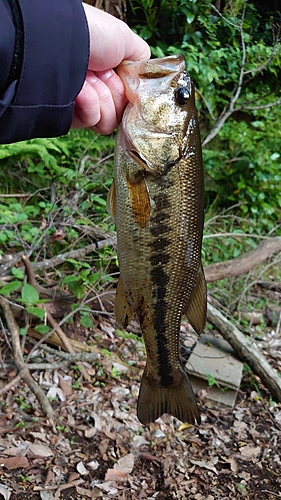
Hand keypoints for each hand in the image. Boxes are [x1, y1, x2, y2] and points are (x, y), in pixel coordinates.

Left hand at [72, 5, 149, 133]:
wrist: (58, 45)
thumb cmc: (90, 35)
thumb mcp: (125, 39)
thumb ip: (140, 61)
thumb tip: (145, 81)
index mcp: (107, 69)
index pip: (129, 94)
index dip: (130, 91)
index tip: (128, 82)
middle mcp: (94, 86)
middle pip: (121, 110)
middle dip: (116, 95)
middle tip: (104, 76)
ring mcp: (82, 103)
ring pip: (109, 120)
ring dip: (103, 100)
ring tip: (88, 82)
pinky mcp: (70, 116)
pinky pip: (93, 122)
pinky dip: (90, 107)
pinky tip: (80, 92)